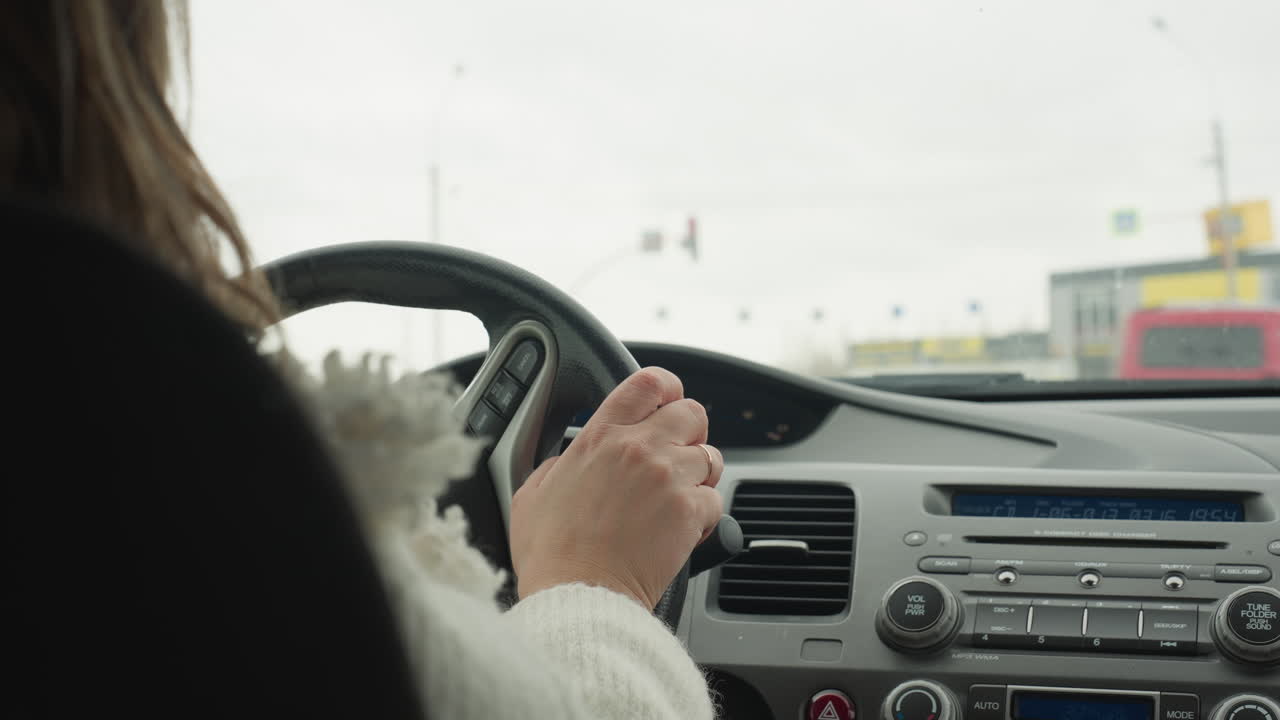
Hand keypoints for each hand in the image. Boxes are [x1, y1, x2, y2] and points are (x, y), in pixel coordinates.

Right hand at [509, 366, 724, 609]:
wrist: (577, 595)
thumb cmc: (552, 553)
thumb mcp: (534, 492)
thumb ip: (558, 464)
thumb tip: (568, 462)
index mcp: (601, 437)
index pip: (649, 382)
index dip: (667, 388)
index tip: (668, 402)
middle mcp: (639, 449)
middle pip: (692, 412)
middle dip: (690, 431)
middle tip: (676, 454)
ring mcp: (668, 478)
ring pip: (710, 455)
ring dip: (700, 474)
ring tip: (677, 497)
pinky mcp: (690, 512)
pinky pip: (716, 499)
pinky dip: (705, 514)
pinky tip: (682, 528)